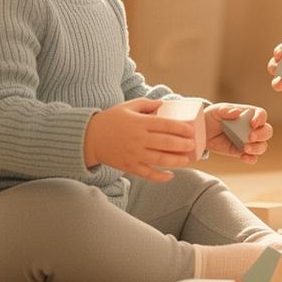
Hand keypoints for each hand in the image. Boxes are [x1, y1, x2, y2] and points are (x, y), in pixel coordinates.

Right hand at [83, 98, 198, 181]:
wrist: (89, 138)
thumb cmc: (110, 120)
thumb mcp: (127, 106)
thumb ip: (146, 104)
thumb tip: (163, 104)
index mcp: (139, 123)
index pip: (165, 125)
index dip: (181, 128)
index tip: (191, 130)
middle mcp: (138, 139)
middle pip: (166, 143)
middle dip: (182, 145)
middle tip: (193, 145)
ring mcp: (134, 154)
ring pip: (159, 159)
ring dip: (176, 161)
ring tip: (187, 160)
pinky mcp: (129, 166)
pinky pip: (147, 174)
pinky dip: (160, 177)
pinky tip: (170, 175)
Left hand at [204, 102, 272, 164]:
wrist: (202, 132)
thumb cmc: (211, 117)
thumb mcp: (216, 111)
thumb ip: (226, 110)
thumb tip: (236, 112)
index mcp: (248, 114)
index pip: (261, 114)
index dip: (260, 118)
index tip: (252, 124)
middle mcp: (252, 128)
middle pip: (267, 131)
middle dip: (261, 135)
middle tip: (250, 137)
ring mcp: (248, 141)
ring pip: (263, 146)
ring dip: (257, 148)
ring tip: (245, 149)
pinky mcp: (241, 152)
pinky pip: (253, 157)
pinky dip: (251, 159)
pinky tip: (243, 157)